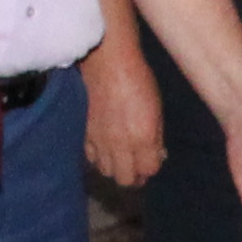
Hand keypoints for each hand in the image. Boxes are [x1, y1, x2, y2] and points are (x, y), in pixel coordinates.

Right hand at [82, 61, 166, 187]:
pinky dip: (99, 158)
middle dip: (133, 176)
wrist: (106, 62)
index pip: (148, 170)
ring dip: (115, 168)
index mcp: (143, 138)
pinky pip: (91, 159)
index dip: (151, 168)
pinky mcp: (85, 135)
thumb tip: (156, 155)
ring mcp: (100, 142)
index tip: (150, 162)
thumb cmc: (138, 79)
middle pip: (126, 180)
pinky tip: (104, 149)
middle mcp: (121, 145)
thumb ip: (156, 136)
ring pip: (106, 172)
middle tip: (136, 166)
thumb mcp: (157, 108)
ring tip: (120, 158)